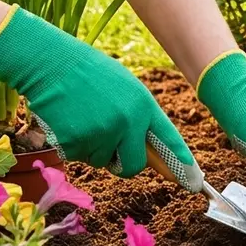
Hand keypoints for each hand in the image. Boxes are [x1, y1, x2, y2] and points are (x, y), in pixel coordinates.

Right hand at [0, 8, 201, 190]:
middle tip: (111, 148)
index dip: (181, 163)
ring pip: (101, 161)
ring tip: (84, 118)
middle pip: (133, 165)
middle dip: (123, 163)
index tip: (194, 182)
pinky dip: (73, 145)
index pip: (169, 140)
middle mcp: (127, 123)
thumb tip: (146, 146)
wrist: (51, 63)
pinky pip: (79, 157)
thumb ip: (138, 116)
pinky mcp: (76, 143)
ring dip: (94, 148)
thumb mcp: (126, 87)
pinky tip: (69, 121)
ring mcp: (101, 134)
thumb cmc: (89, 73)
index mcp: (143, 106)